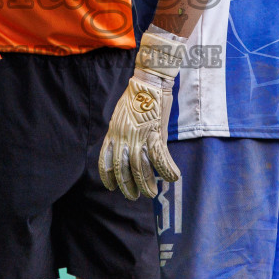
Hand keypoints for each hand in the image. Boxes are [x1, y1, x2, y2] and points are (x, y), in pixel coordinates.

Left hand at [98, 25, 185, 199]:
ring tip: (151, 194)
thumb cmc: (135, 97)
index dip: (108, 177)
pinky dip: (167, 170)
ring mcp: (139, 136)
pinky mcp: (155, 133)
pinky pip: (160, 158)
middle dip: (128, 186)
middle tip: (134, 196)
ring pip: (140, 168)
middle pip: (123, 169)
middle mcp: (123, 137)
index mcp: (113, 133)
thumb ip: (120, 134)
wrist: (148, 81)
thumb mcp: (119, 117)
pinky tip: (173, 178)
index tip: (111, 188)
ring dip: (146, 184)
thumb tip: (125, 150)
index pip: (106, 160)